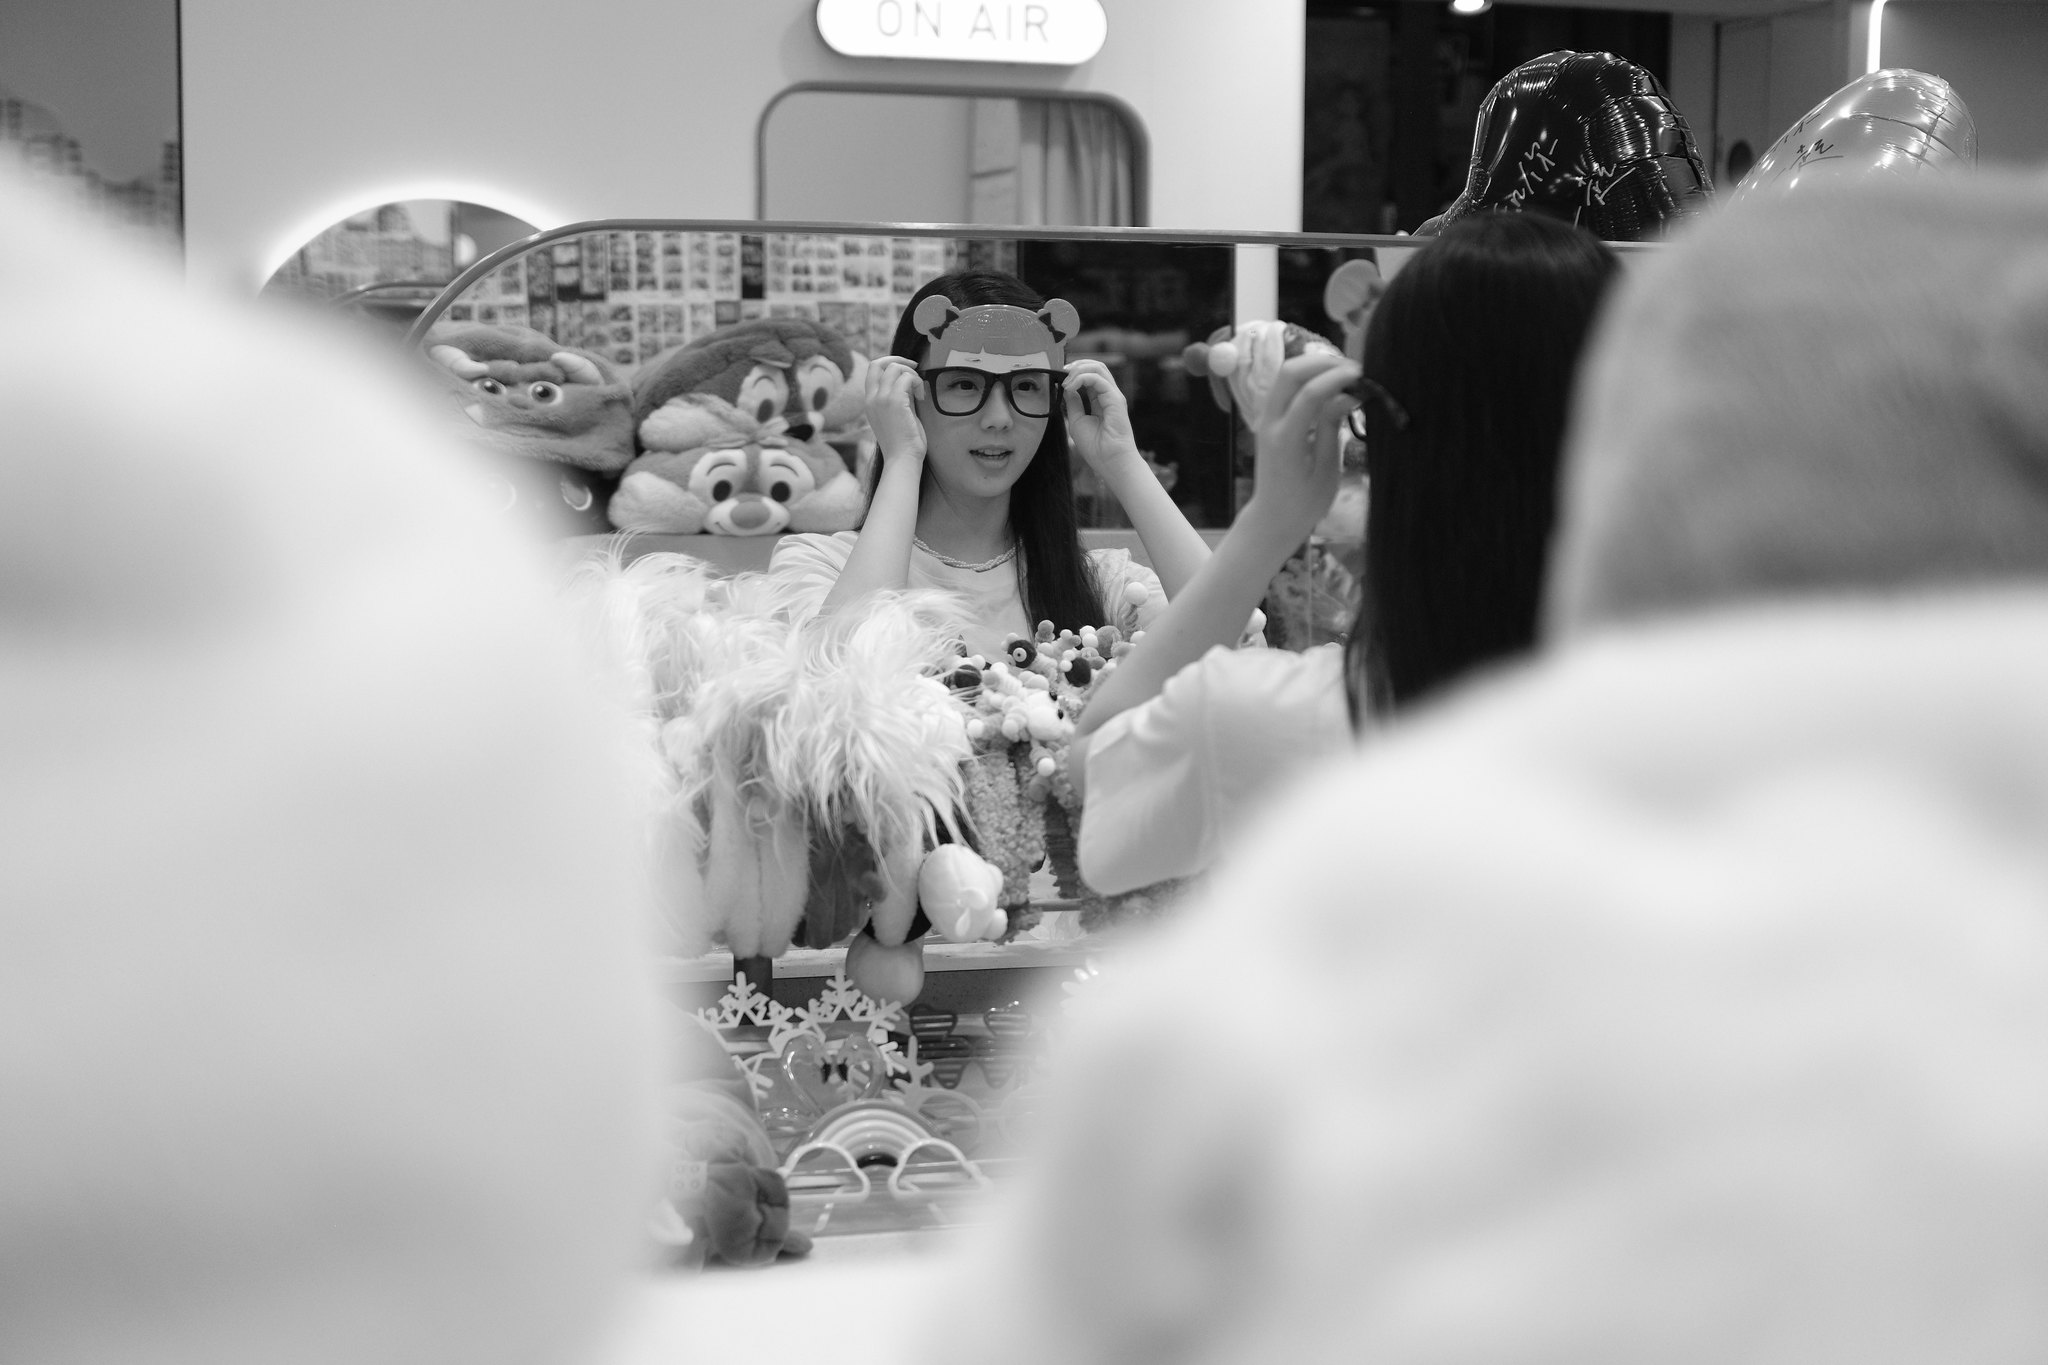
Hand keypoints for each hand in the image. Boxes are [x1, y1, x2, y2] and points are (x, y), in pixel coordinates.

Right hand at [864, 355, 926, 466]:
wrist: (902, 459)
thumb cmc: (903, 443)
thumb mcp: (898, 415)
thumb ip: (900, 397)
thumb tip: (909, 381)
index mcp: (869, 402)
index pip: (873, 371)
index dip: (890, 364)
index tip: (908, 370)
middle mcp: (871, 398)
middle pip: (878, 363)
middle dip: (898, 360)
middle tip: (915, 368)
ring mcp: (880, 399)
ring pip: (894, 367)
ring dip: (911, 374)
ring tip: (919, 392)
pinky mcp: (893, 401)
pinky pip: (906, 377)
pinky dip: (917, 382)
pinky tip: (921, 397)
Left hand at [1062, 359, 1140, 479]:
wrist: (1109, 462)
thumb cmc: (1095, 447)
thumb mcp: (1077, 421)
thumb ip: (1073, 404)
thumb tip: (1067, 389)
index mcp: (1101, 400)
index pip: (1090, 375)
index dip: (1075, 372)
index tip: (1060, 376)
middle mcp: (1109, 395)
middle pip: (1096, 367)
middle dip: (1077, 365)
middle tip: (1062, 371)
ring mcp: (1113, 396)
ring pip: (1099, 368)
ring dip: (1079, 369)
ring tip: (1066, 380)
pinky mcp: (1115, 399)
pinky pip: (1098, 379)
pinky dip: (1082, 378)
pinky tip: (1071, 387)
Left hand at [1243, 353, 1360, 546]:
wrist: (1273, 518)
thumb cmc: (1304, 503)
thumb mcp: (1326, 471)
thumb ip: (1332, 428)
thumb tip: (1349, 395)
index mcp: (1285, 440)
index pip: (1309, 394)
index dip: (1337, 378)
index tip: (1362, 376)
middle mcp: (1269, 423)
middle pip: (1289, 372)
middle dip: (1323, 362)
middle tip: (1354, 371)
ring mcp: (1266, 418)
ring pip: (1286, 375)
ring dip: (1315, 367)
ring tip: (1346, 376)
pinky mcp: (1270, 418)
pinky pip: (1286, 387)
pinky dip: (1309, 378)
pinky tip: (1333, 386)